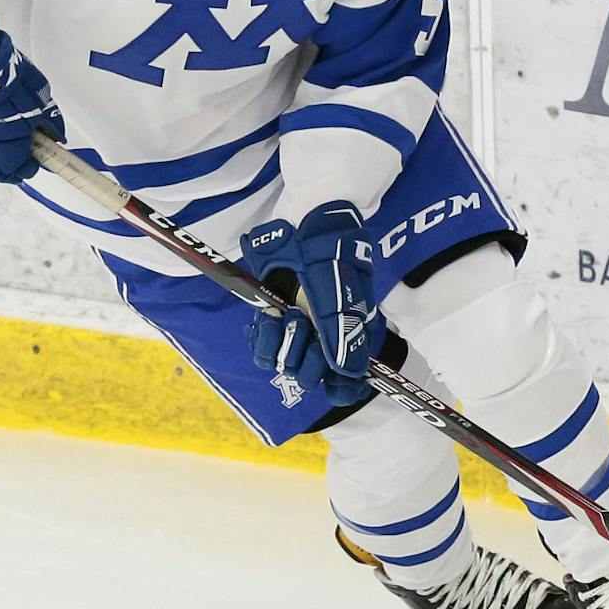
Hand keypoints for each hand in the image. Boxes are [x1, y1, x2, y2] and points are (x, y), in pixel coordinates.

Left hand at [240, 203, 382, 408]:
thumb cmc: (331, 252)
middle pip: (310, 376)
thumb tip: (347, 374)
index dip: (339, 389)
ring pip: (283, 364)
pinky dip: (262, 337)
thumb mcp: (338, 292)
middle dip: (306, 359)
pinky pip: (261, 347)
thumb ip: (341, 333)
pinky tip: (268, 318)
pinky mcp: (270, 317)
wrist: (306, 219)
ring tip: (288, 315)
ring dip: (283, 344)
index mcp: (348, 335)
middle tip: (305, 327)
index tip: (332, 384)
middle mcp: (322, 337)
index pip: (346, 383)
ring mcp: (295, 329)